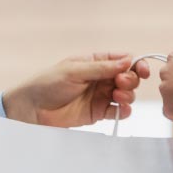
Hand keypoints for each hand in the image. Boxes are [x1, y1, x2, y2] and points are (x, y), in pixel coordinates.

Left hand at [3, 53, 144, 127]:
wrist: (31, 108)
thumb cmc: (47, 84)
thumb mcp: (73, 71)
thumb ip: (101, 67)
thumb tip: (128, 61)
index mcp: (95, 62)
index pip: (123, 60)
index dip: (136, 64)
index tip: (141, 70)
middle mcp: (101, 78)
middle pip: (129, 77)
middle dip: (130, 79)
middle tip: (119, 83)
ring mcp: (100, 96)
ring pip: (127, 94)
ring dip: (129, 94)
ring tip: (117, 95)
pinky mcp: (97, 112)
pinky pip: (119, 111)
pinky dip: (125, 110)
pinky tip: (121, 108)